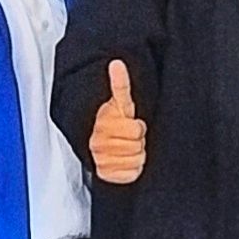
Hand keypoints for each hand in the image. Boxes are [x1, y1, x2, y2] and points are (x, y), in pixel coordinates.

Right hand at [90, 58, 145, 185]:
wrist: (100, 144)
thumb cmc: (115, 122)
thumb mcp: (121, 103)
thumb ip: (120, 84)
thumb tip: (116, 63)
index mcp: (104, 123)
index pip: (135, 130)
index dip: (139, 128)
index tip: (134, 125)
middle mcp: (98, 141)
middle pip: (138, 145)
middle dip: (138, 141)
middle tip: (130, 137)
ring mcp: (100, 158)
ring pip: (136, 160)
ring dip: (136, 155)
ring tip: (127, 148)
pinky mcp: (105, 174)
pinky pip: (131, 174)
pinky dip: (132, 170)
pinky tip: (125, 161)